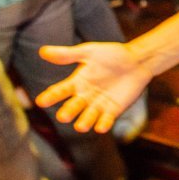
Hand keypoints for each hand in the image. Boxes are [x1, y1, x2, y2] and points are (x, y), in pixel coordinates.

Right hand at [36, 42, 152, 133]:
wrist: (137, 61)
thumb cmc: (113, 55)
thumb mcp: (89, 52)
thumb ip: (68, 54)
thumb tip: (42, 51)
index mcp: (77, 82)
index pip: (61, 90)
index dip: (51, 96)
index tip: (40, 101)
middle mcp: (85, 96)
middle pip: (73, 106)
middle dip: (68, 112)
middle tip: (62, 117)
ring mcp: (98, 104)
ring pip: (88, 116)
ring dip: (84, 121)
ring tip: (80, 126)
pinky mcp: (113, 110)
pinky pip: (106, 119)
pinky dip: (103, 124)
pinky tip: (101, 128)